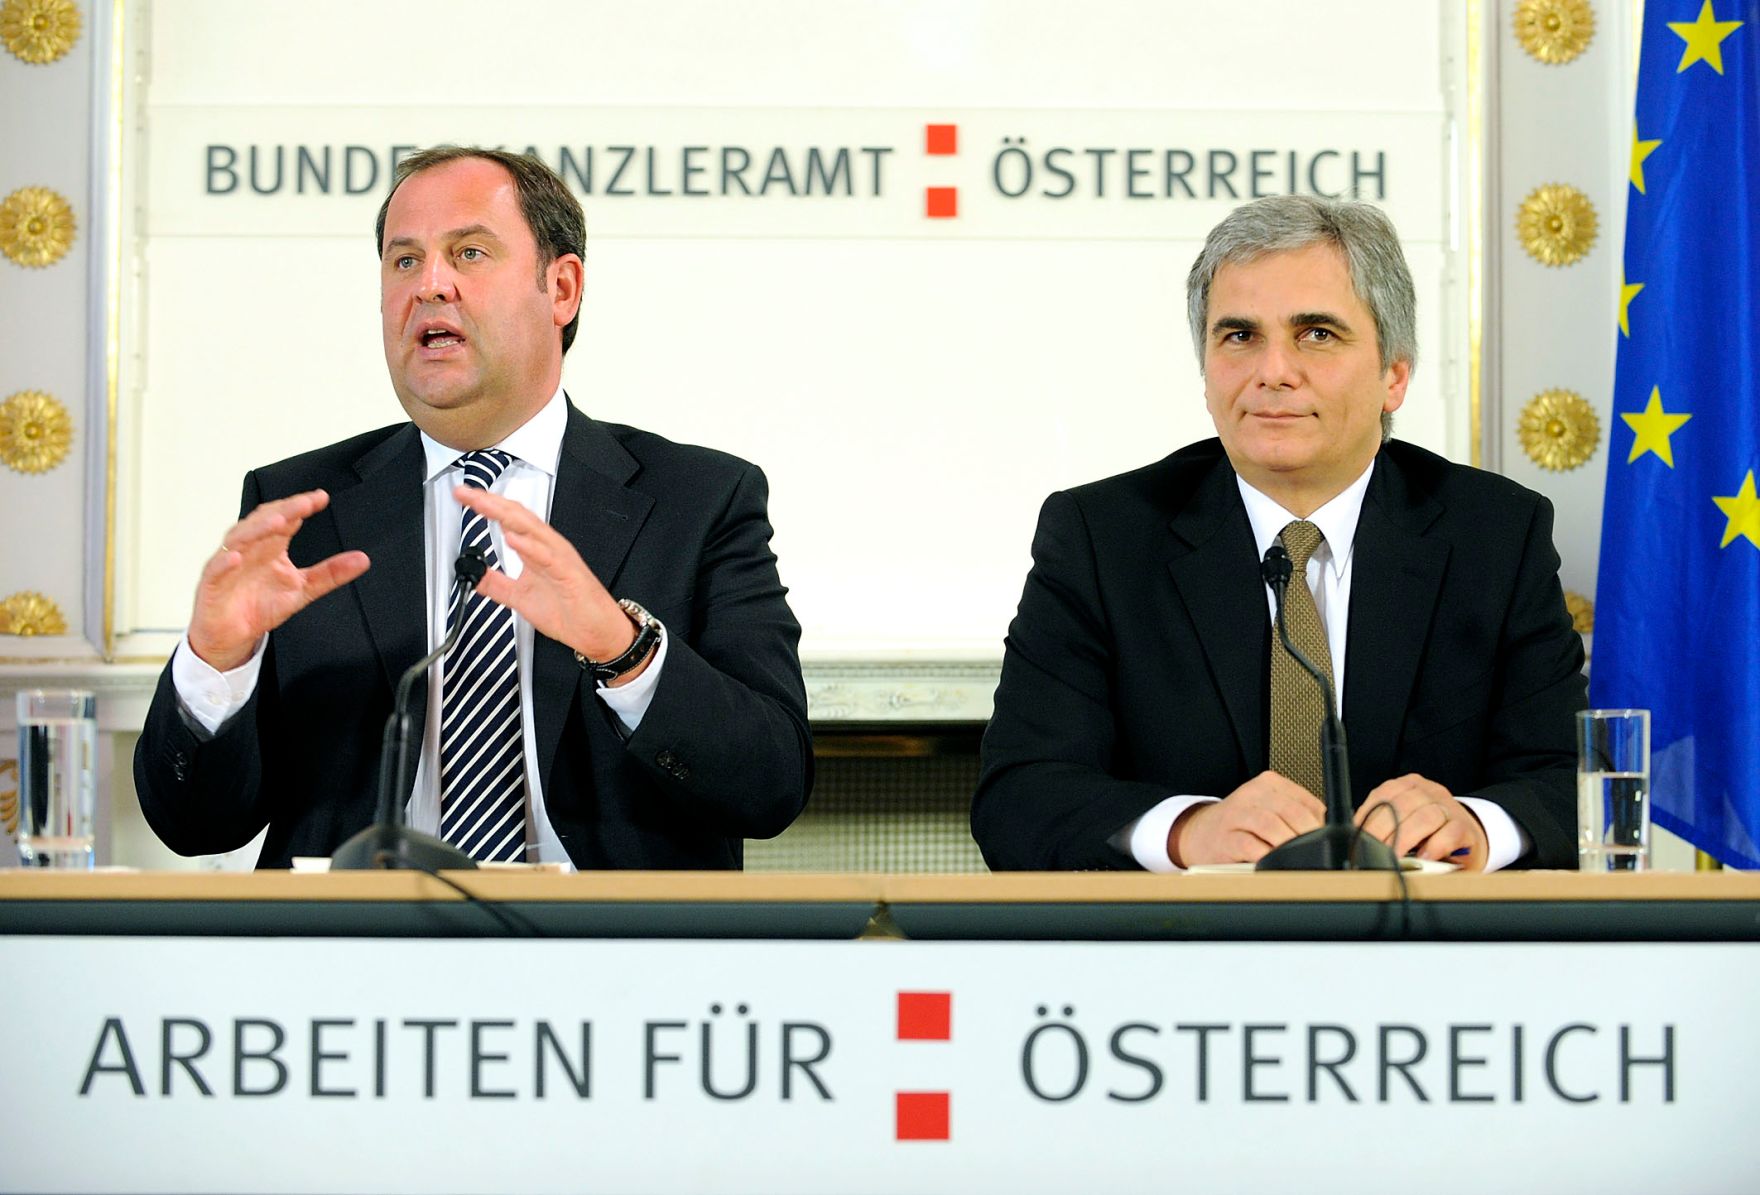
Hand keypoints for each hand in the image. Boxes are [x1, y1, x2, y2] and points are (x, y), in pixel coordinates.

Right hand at [187, 489, 369, 671]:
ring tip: (278, 522)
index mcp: (270, 546)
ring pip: (239, 538)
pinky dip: (226, 562)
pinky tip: (237, 557)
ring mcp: (229, 564)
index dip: (301, 506)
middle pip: (263, 522)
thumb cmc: (261, 606)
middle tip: (304, 504)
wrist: (232, 635)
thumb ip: (330, 573)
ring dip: (257, 529)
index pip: (285, 518)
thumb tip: (363, 559)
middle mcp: (249, 548)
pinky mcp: (212, 584)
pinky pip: (216, 569)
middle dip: (283, 511)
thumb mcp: (303, 589)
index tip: (321, 498)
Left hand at [454, 486, 649, 683]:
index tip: (464, 496)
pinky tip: (512, 538)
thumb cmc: (570, 611)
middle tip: (466, 493)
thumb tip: (474, 577)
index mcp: (538, 550)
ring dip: (506, 515)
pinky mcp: (569, 575)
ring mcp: (560, 559)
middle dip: (490, 502)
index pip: (509, 519)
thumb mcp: (521, 598)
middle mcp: (549, 548)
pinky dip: (529, 546)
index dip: (486, 505)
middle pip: (517, 516)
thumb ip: (497, 585)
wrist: (597, 632)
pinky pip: (547, 557)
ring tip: (483, 504)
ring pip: (532, 529)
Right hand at [1168, 770, 1326, 866]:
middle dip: (1309, 835)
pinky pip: (1249, 846)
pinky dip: (1266, 856)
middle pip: (1291, 811)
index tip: (1329, 840)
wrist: (1198, 833)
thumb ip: (1296, 815)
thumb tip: (1331, 835)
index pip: (1306, 800)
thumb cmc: (1241, 825)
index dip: (1322, 823)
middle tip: (1318, 852)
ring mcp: (1236, 814)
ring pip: (1271, 825)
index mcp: (1269, 784)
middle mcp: (1252, 794)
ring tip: (1298, 858)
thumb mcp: (1269, 809)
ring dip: (1289, 844)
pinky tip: (1274, 863)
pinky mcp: (1225, 837)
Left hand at [1354, 774, 1488, 869]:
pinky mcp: (1465, 828)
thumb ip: (1382, 825)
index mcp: (1408, 786)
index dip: (1368, 816)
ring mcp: (1449, 808)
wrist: (1468, 839)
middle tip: (1373, 852)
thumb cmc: (1427, 833)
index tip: (1357, 836)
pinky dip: (1434, 846)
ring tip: (1394, 857)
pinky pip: (1450, 833)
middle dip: (1383, 831)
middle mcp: (1429, 792)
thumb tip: (1354, 838)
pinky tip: (1423, 858)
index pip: (1383, 794)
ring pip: (1425, 816)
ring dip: (1405, 839)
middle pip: (1402, 805)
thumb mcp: (1402, 822)